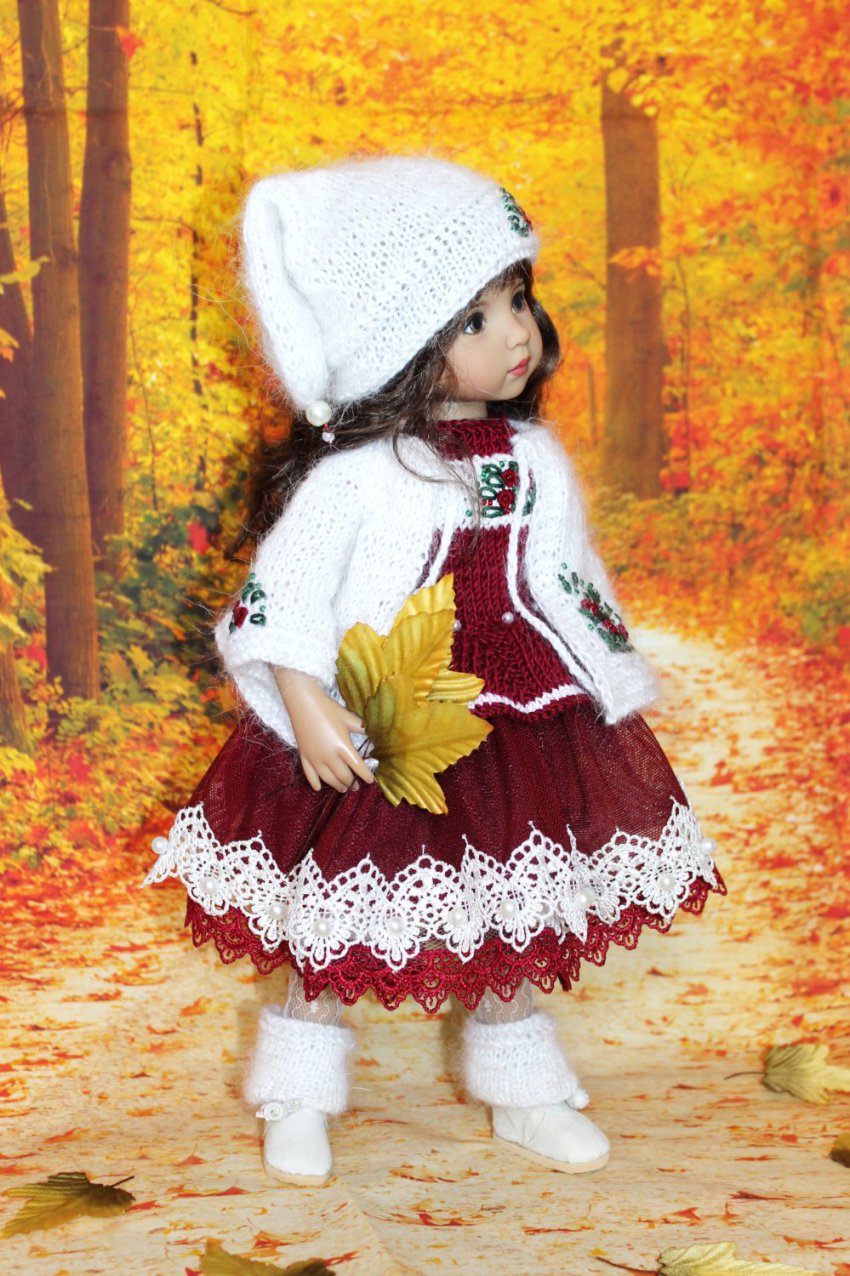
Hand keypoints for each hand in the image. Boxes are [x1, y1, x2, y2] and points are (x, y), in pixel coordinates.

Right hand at [272, 667, 375, 794]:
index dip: (365, 775)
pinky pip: (309, 775)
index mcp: (343, 747)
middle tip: (356, 786)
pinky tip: (318, 788)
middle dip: (351, 783)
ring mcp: (315, 758)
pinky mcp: (304, 756)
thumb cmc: (328, 709)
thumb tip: (374, 734)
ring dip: (336, 785)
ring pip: (327, 779)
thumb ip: (362, 728)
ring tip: (343, 789)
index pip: (358, 766)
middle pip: (343, 776)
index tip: (370, 781)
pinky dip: (315, 782)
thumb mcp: (349, 718)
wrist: (303, 703)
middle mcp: (329, 756)